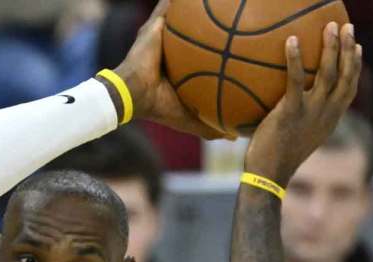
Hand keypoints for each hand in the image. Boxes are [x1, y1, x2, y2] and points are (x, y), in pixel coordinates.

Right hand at [112, 0, 229, 139]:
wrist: (134, 94)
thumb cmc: (159, 106)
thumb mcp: (189, 119)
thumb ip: (209, 126)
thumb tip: (234, 136)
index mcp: (181, 69)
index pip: (203, 56)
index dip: (219, 51)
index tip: (239, 49)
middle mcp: (173, 49)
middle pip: (195, 32)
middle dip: (212, 23)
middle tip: (235, 17)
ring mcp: (163, 35)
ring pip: (184, 16)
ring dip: (197, 9)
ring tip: (220, 2)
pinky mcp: (155, 25)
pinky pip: (169, 7)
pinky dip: (181, 2)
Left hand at [244, 22, 361, 184]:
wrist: (269, 175)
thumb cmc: (277, 157)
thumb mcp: (298, 136)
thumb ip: (302, 119)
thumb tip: (290, 104)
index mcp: (330, 119)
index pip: (349, 89)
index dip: (356, 67)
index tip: (358, 47)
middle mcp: (327, 113)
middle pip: (346, 76)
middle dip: (349, 49)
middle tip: (347, 27)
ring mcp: (312, 112)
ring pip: (329, 73)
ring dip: (332, 47)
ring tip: (330, 26)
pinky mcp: (292, 112)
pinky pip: (295, 80)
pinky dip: (294, 59)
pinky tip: (291, 41)